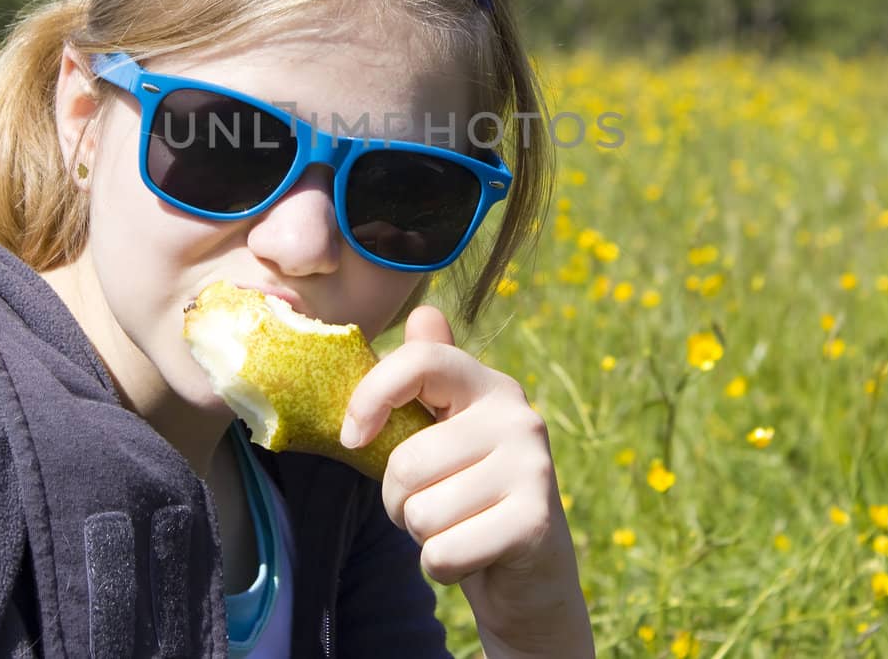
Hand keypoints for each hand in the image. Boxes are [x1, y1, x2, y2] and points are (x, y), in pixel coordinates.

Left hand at [341, 306, 594, 657]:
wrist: (530, 574)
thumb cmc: (468, 497)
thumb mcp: (442, 436)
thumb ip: (425, 380)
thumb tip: (423, 313)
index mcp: (488, 386)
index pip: (422, 360)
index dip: (373, 395)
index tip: (352, 437)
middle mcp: (518, 416)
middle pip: (407, 461)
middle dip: (398, 502)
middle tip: (432, 506)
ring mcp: (533, 468)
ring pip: (422, 512)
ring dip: (422, 536)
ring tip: (456, 528)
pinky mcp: (536, 522)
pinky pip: (443, 552)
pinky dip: (442, 567)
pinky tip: (472, 557)